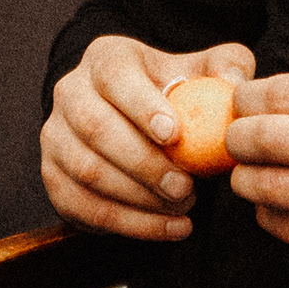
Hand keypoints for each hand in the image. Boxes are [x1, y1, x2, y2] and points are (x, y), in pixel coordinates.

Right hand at [42, 36, 258, 239]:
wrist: (135, 122)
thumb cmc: (173, 95)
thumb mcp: (200, 71)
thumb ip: (226, 65)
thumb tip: (234, 80)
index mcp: (105, 59)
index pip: (115, 77)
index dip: (142, 106)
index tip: (175, 136)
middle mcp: (71, 93)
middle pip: (96, 127)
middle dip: (143, 163)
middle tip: (185, 188)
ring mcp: (56, 137)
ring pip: (87, 171)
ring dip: (139, 198)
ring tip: (184, 208)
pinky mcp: (54, 177)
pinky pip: (84, 207)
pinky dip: (130, 224)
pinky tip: (169, 228)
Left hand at [227, 73, 288, 287]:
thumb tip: (262, 98)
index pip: (282, 93)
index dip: (247, 99)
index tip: (240, 105)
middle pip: (265, 137)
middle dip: (236, 138)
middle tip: (234, 140)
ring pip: (265, 185)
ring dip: (245, 179)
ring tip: (251, 174)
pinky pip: (282, 226)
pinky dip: (268, 213)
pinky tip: (279, 205)